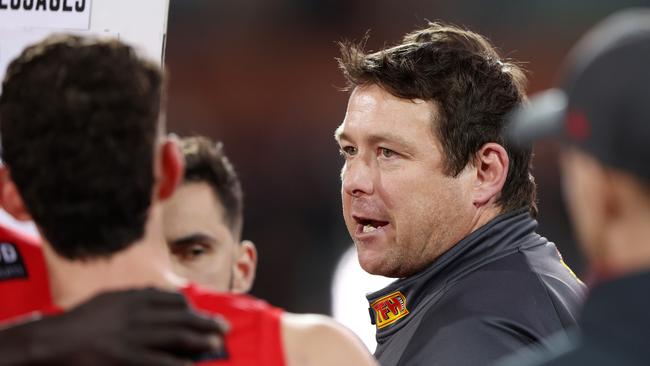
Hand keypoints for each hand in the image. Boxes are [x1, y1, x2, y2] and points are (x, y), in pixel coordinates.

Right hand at [0, 288, 227, 365]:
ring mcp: (134, 337)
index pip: (174, 300)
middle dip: (206, 323)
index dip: (192, 309)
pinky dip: (177, 363)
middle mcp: (139, 314)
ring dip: (200, 341)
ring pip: (176, 337)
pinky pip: (160, 361)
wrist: (55, 340)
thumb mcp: (112, 298)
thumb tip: (170, 299)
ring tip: (215, 344)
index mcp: (135, 297)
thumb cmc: (84, 319)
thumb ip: (140, 297)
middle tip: (224, 327)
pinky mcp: (127, 358)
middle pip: (182, 318)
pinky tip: (189, 365)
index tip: (202, 315)